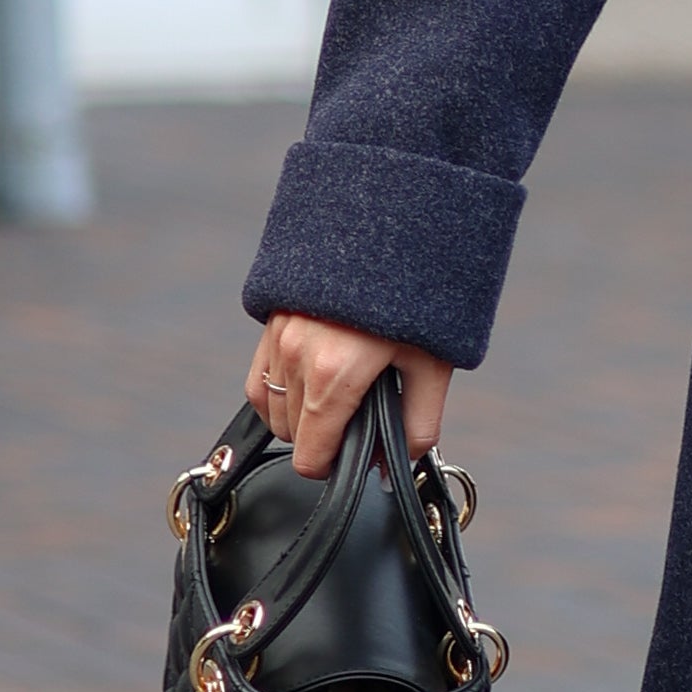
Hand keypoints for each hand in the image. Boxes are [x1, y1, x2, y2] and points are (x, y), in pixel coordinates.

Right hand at [246, 313, 449, 476]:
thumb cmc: (418, 296)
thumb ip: (415, 427)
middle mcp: (296, 356)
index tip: (352, 459)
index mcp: (334, 375)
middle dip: (322, 438)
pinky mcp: (271, 320)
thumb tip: (391, 465)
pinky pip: (259, 378)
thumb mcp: (432, 367)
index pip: (309, 454)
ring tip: (341, 395)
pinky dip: (278, 392)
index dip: (332, 468)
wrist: (394, 224)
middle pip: (291, 434)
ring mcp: (278, 336)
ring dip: (300, 414)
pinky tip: (310, 382)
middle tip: (359, 417)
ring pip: (272, 407)